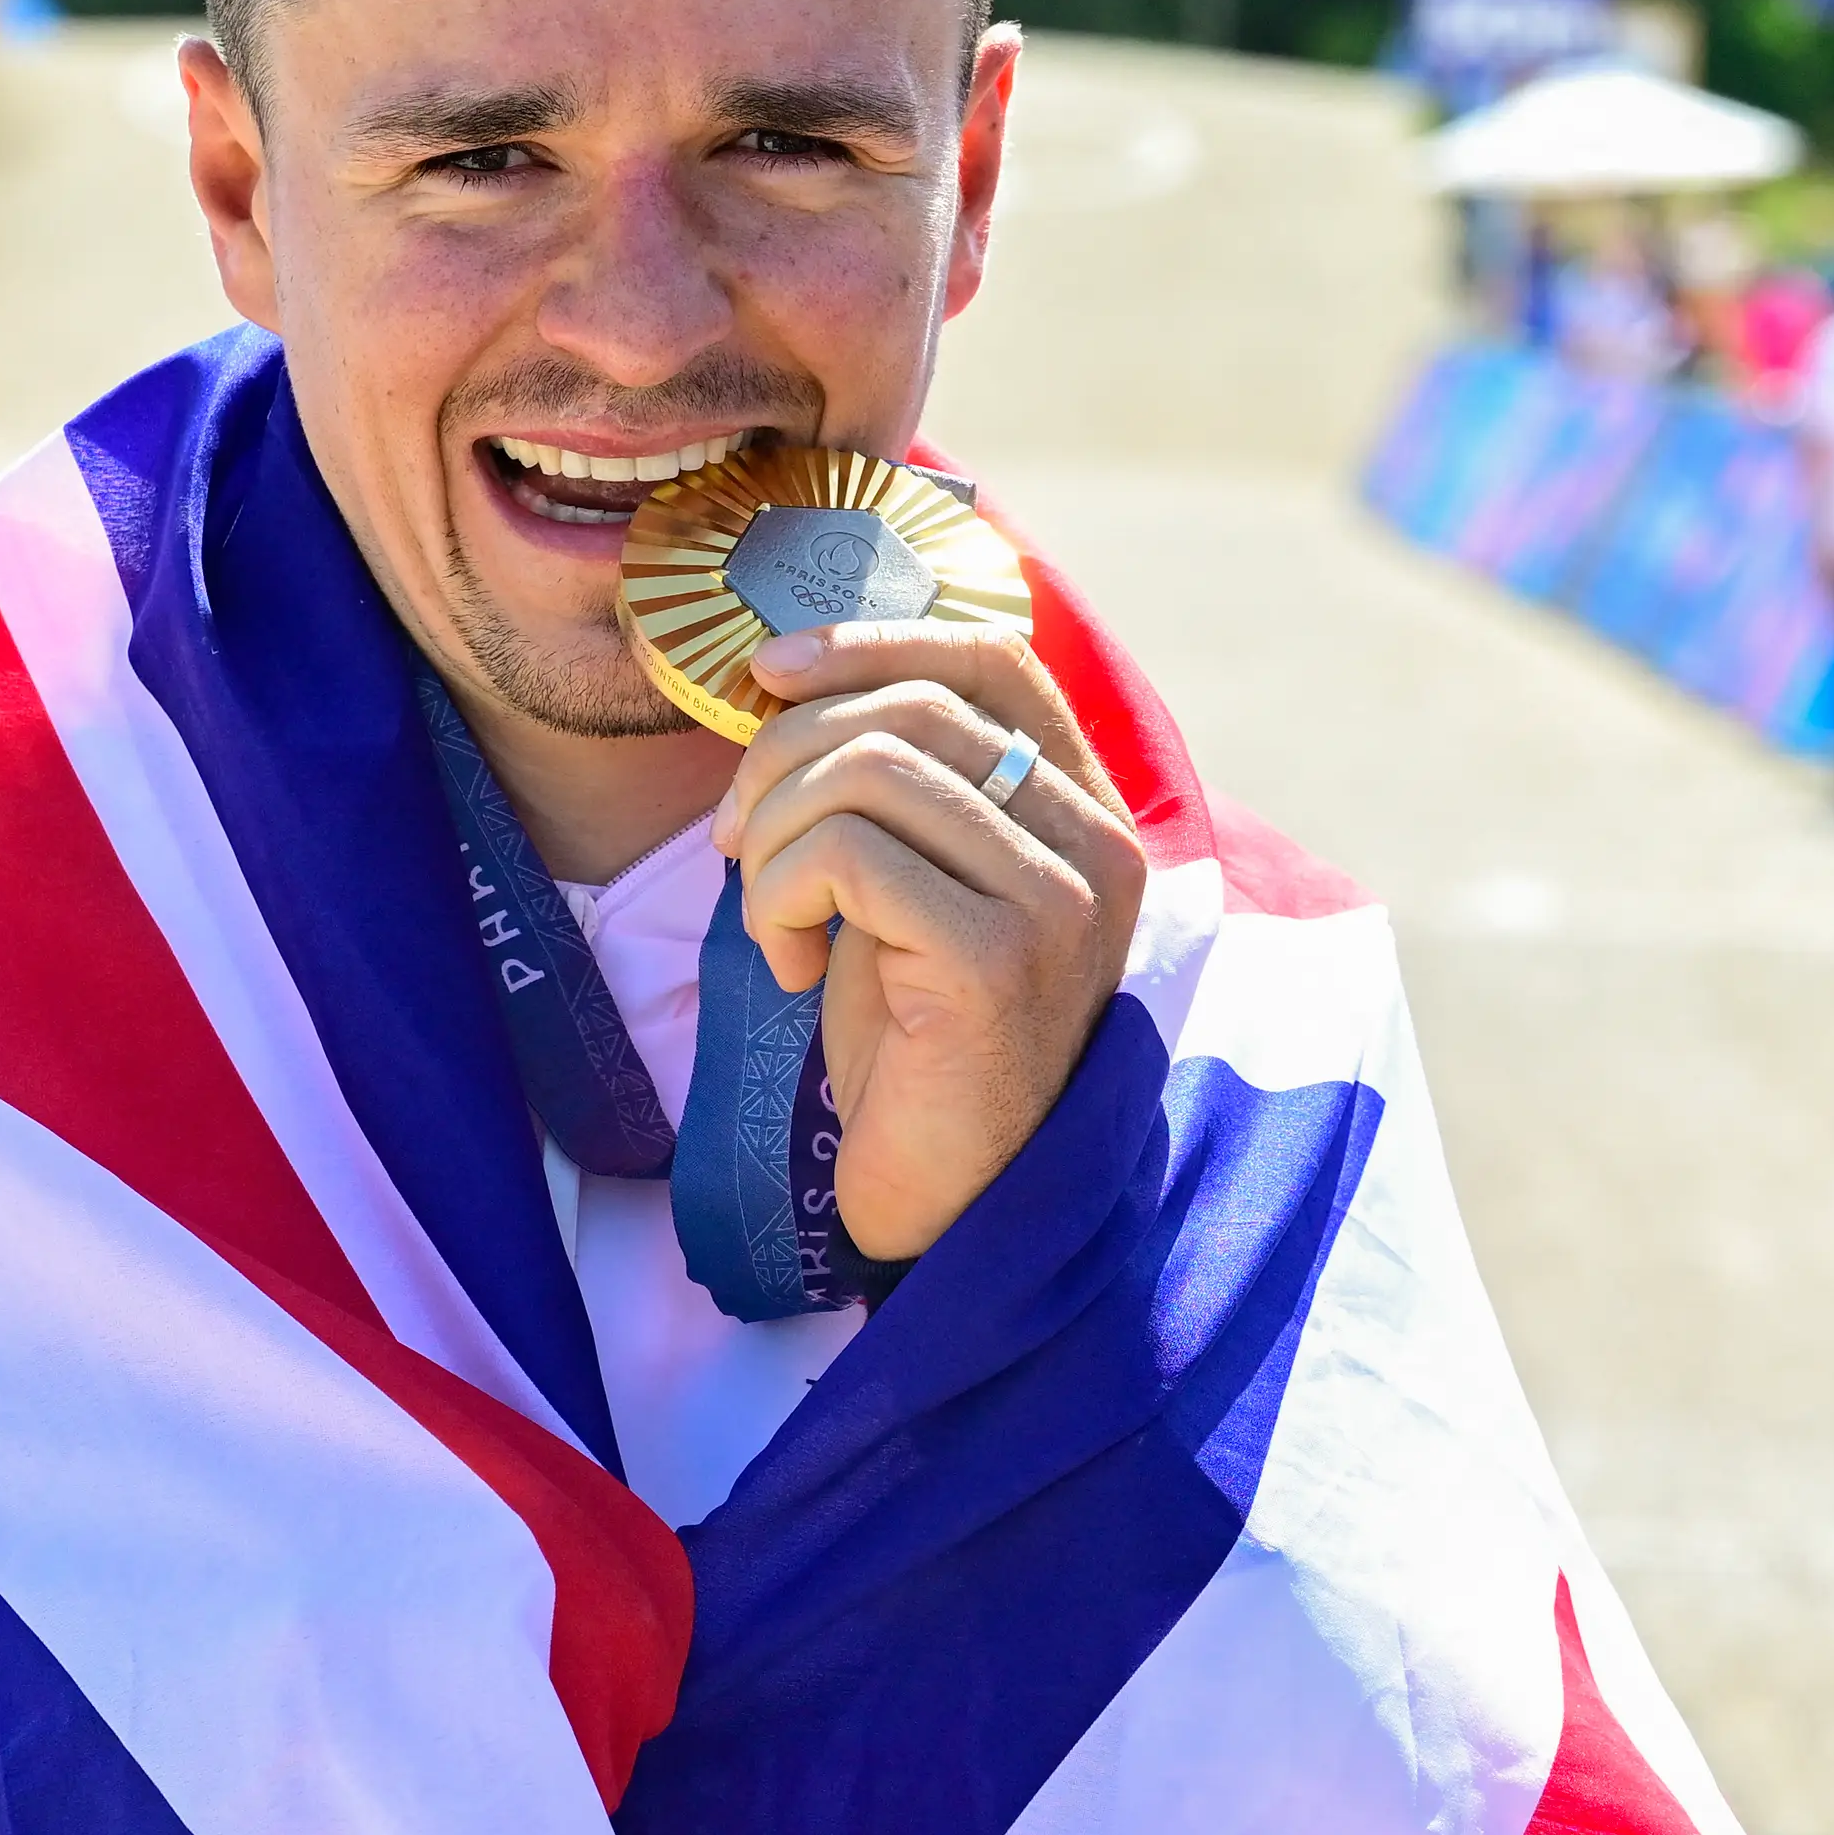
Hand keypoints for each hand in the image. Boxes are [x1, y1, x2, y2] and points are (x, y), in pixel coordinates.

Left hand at [706, 620, 1147, 1263]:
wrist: (944, 1195)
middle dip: (785, 757)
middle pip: (911, 707)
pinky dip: (782, 897)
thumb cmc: (912, 1034)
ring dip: (774, 833)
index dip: (872, 639)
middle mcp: (1096, 842)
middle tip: (737, 842)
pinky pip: (848, 855)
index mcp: (1083, 807)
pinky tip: (791, 965)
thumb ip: (893, 779)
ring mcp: (1060, 898)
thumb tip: (788, 671)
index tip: (769, 672)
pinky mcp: (999, 957)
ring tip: (769, 910)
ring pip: (870, 769)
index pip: (994, 656)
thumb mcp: (908, 876)